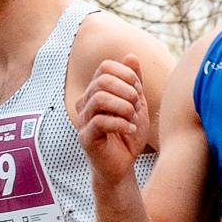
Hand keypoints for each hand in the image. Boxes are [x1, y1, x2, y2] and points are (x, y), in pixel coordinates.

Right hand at [75, 56, 149, 175]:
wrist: (123, 165)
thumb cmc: (128, 135)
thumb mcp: (137, 105)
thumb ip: (134, 82)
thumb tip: (131, 56)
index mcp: (96, 91)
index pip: (105, 67)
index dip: (126, 74)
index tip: (138, 90)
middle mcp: (85, 102)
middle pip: (102, 81)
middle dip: (127, 91)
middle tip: (138, 106)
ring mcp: (83, 119)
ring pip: (100, 99)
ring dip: (124, 107)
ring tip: (134, 118)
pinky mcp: (86, 137)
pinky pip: (100, 122)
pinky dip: (121, 124)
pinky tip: (131, 129)